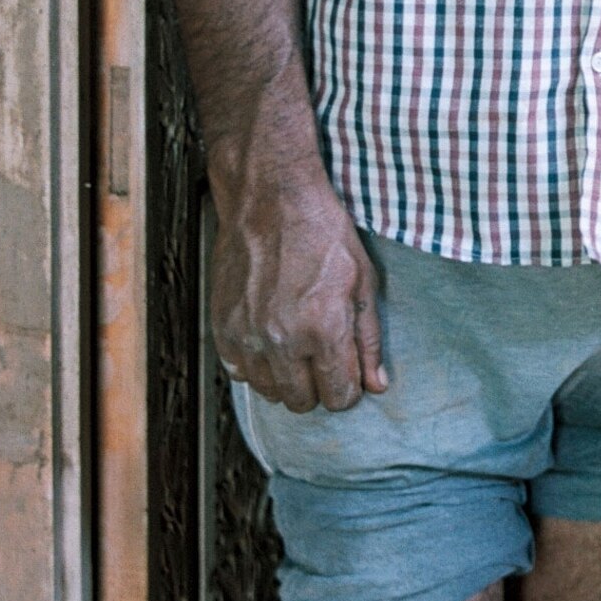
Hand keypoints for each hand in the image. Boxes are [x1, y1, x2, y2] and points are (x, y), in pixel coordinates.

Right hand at [206, 66, 386, 412]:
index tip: (347, 372)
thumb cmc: (323, 232)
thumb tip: (377, 385)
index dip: (348, 387)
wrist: (271, 198)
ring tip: (295, 347)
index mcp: (324, 328)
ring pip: (270, 392)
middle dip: (319, 387)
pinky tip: (269, 341)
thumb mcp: (363, 280)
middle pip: (303, 401)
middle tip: (322, 359)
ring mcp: (248, 335)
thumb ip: (369, 338)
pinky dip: (255, 365)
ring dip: (286, 378)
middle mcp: (283, 339)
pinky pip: (239, 373)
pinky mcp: (223, 326)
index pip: (339, 395)